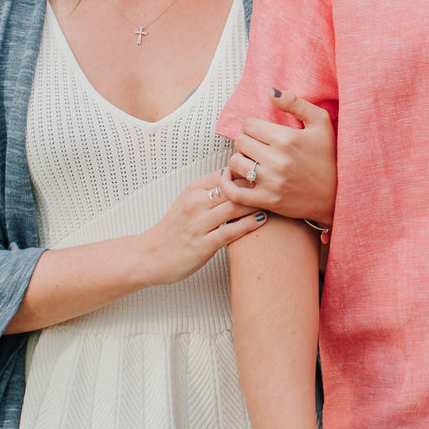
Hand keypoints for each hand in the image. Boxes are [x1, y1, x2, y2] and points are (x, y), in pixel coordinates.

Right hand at [137, 178, 266, 286]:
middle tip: (278, 187)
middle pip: (233, 188)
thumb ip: (211, 191)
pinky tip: (262, 220)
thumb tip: (240, 180)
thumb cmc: (173, 230)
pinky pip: (230, 231)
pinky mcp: (202, 244)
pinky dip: (248, 224)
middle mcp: (195, 203)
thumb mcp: (188, 202)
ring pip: (234, 207)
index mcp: (193, 189)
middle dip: (257, 187)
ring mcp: (198, 223)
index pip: (226, 174)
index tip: (267, 175)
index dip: (248, 173)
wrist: (149, 256)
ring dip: (257, 204)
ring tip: (275, 202)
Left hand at [224, 87, 336, 224]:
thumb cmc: (328, 156)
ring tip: (251, 161)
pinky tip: (232, 177)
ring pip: (235, 163)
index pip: (248, 125)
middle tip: (257, 146)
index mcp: (287, 138)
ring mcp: (271, 182)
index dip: (252, 126)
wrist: (337, 195)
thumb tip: (271, 92)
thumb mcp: (321, 123)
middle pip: (240, 141)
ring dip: (240, 160)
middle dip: (246, 141)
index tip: (260, 132)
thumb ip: (295, 103)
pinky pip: (234, 192)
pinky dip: (227, 183)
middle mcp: (277, 160)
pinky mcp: (267, 200)